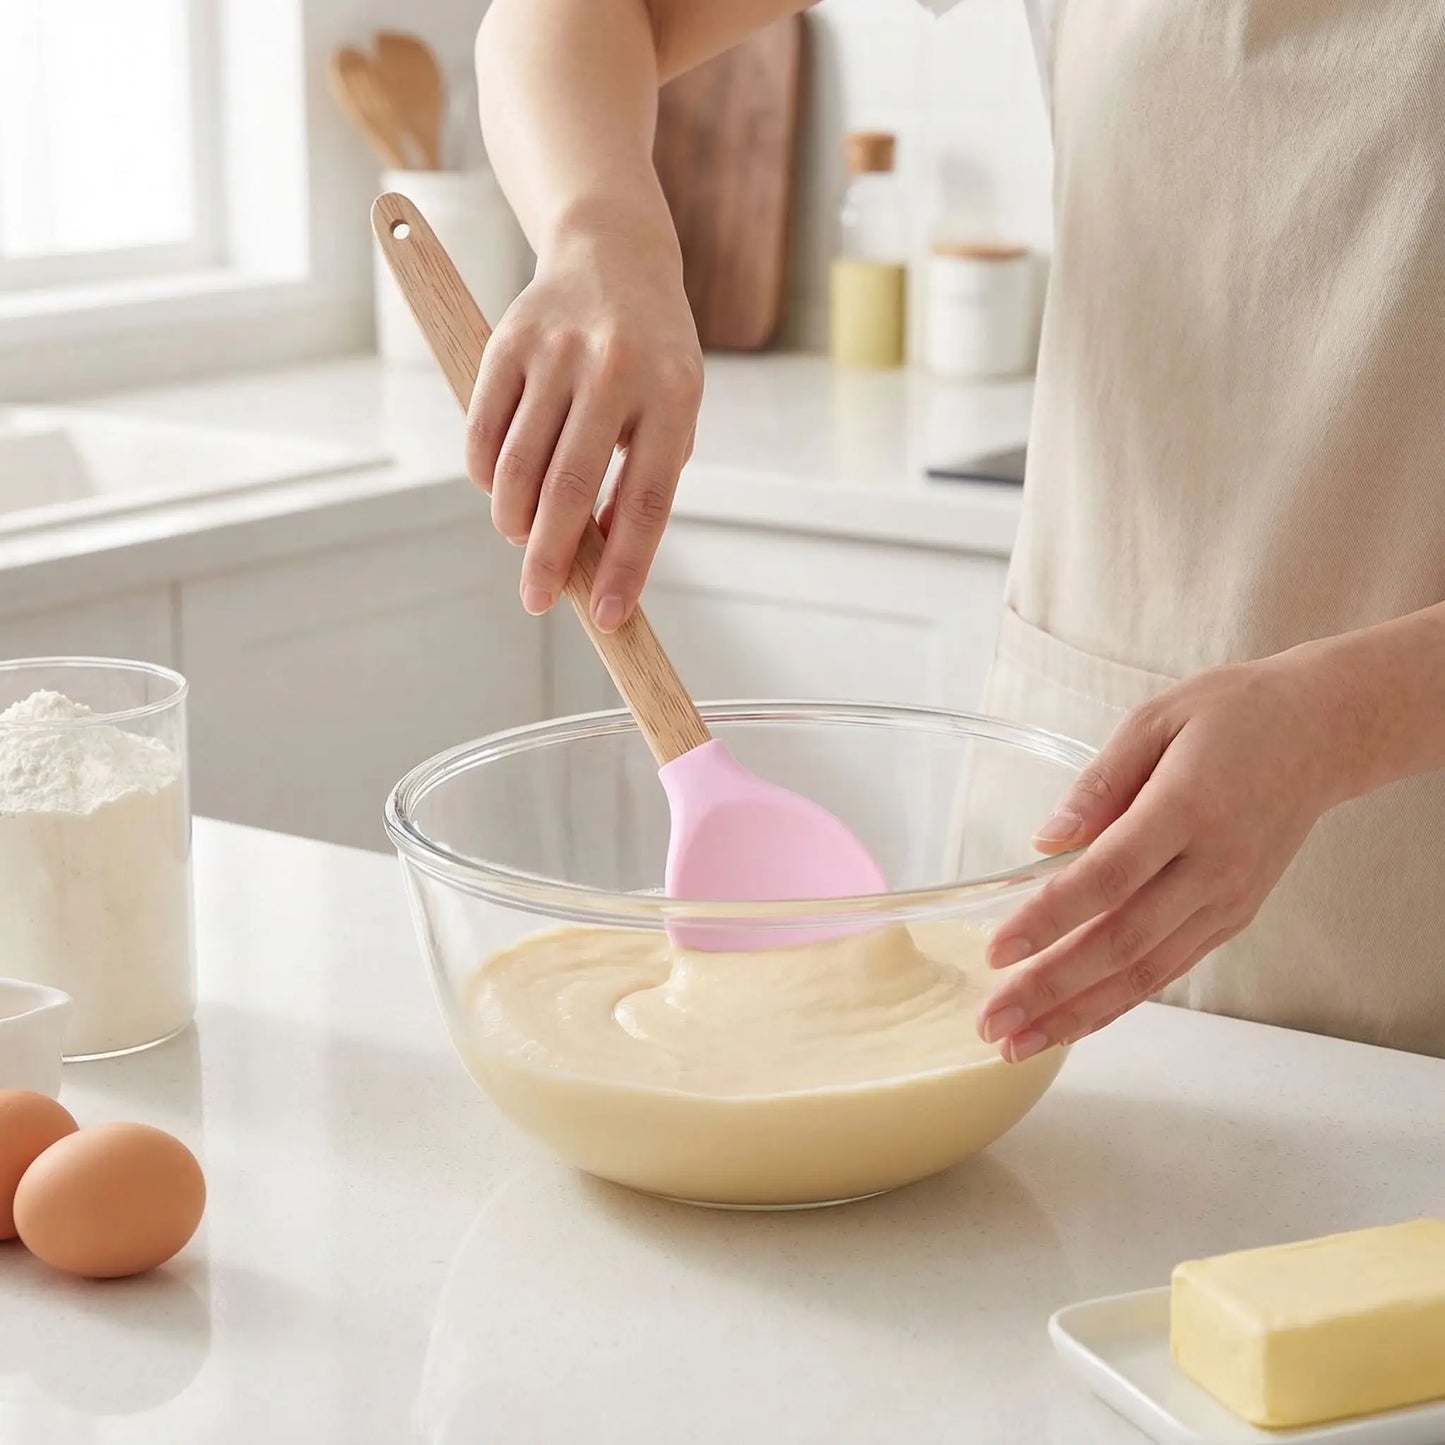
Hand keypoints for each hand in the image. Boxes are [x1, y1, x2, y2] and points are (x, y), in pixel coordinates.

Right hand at [465, 220, 702, 630]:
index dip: (626, 566)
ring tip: (521, 542)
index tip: (609, 617)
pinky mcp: (508, 343)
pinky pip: (482, 432)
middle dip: (549, 559)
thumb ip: (643, 481)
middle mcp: (615, 370)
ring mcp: (557, 353)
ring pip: (517, 466)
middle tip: (538, 600)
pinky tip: (498, 493)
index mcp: (672, 395)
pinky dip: (484, 478)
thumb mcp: (671, 413)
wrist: (613, 255)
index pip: (647, 501)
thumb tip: (599, 559)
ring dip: (512, 522)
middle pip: (570, 489)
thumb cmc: (651, 358)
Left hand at [975, 651, 1363, 1060]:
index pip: (1109, 875)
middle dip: (1051, 988)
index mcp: (1189, 809)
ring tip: (1017, 1042)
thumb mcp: (1157, 720)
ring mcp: (1226, 901)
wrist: (1322, 734)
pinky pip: (1167, 970)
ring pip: (1145, 972)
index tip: (998, 950)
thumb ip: (1099, 782)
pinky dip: (1117, 1003)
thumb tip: (1045, 839)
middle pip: (1122, 942)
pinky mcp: (1231, 918)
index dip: (1051, 917)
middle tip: (992, 1021)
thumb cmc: (1234, 717)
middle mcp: (1212, 868)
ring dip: (1078, 1013)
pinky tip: (1071, 1023)